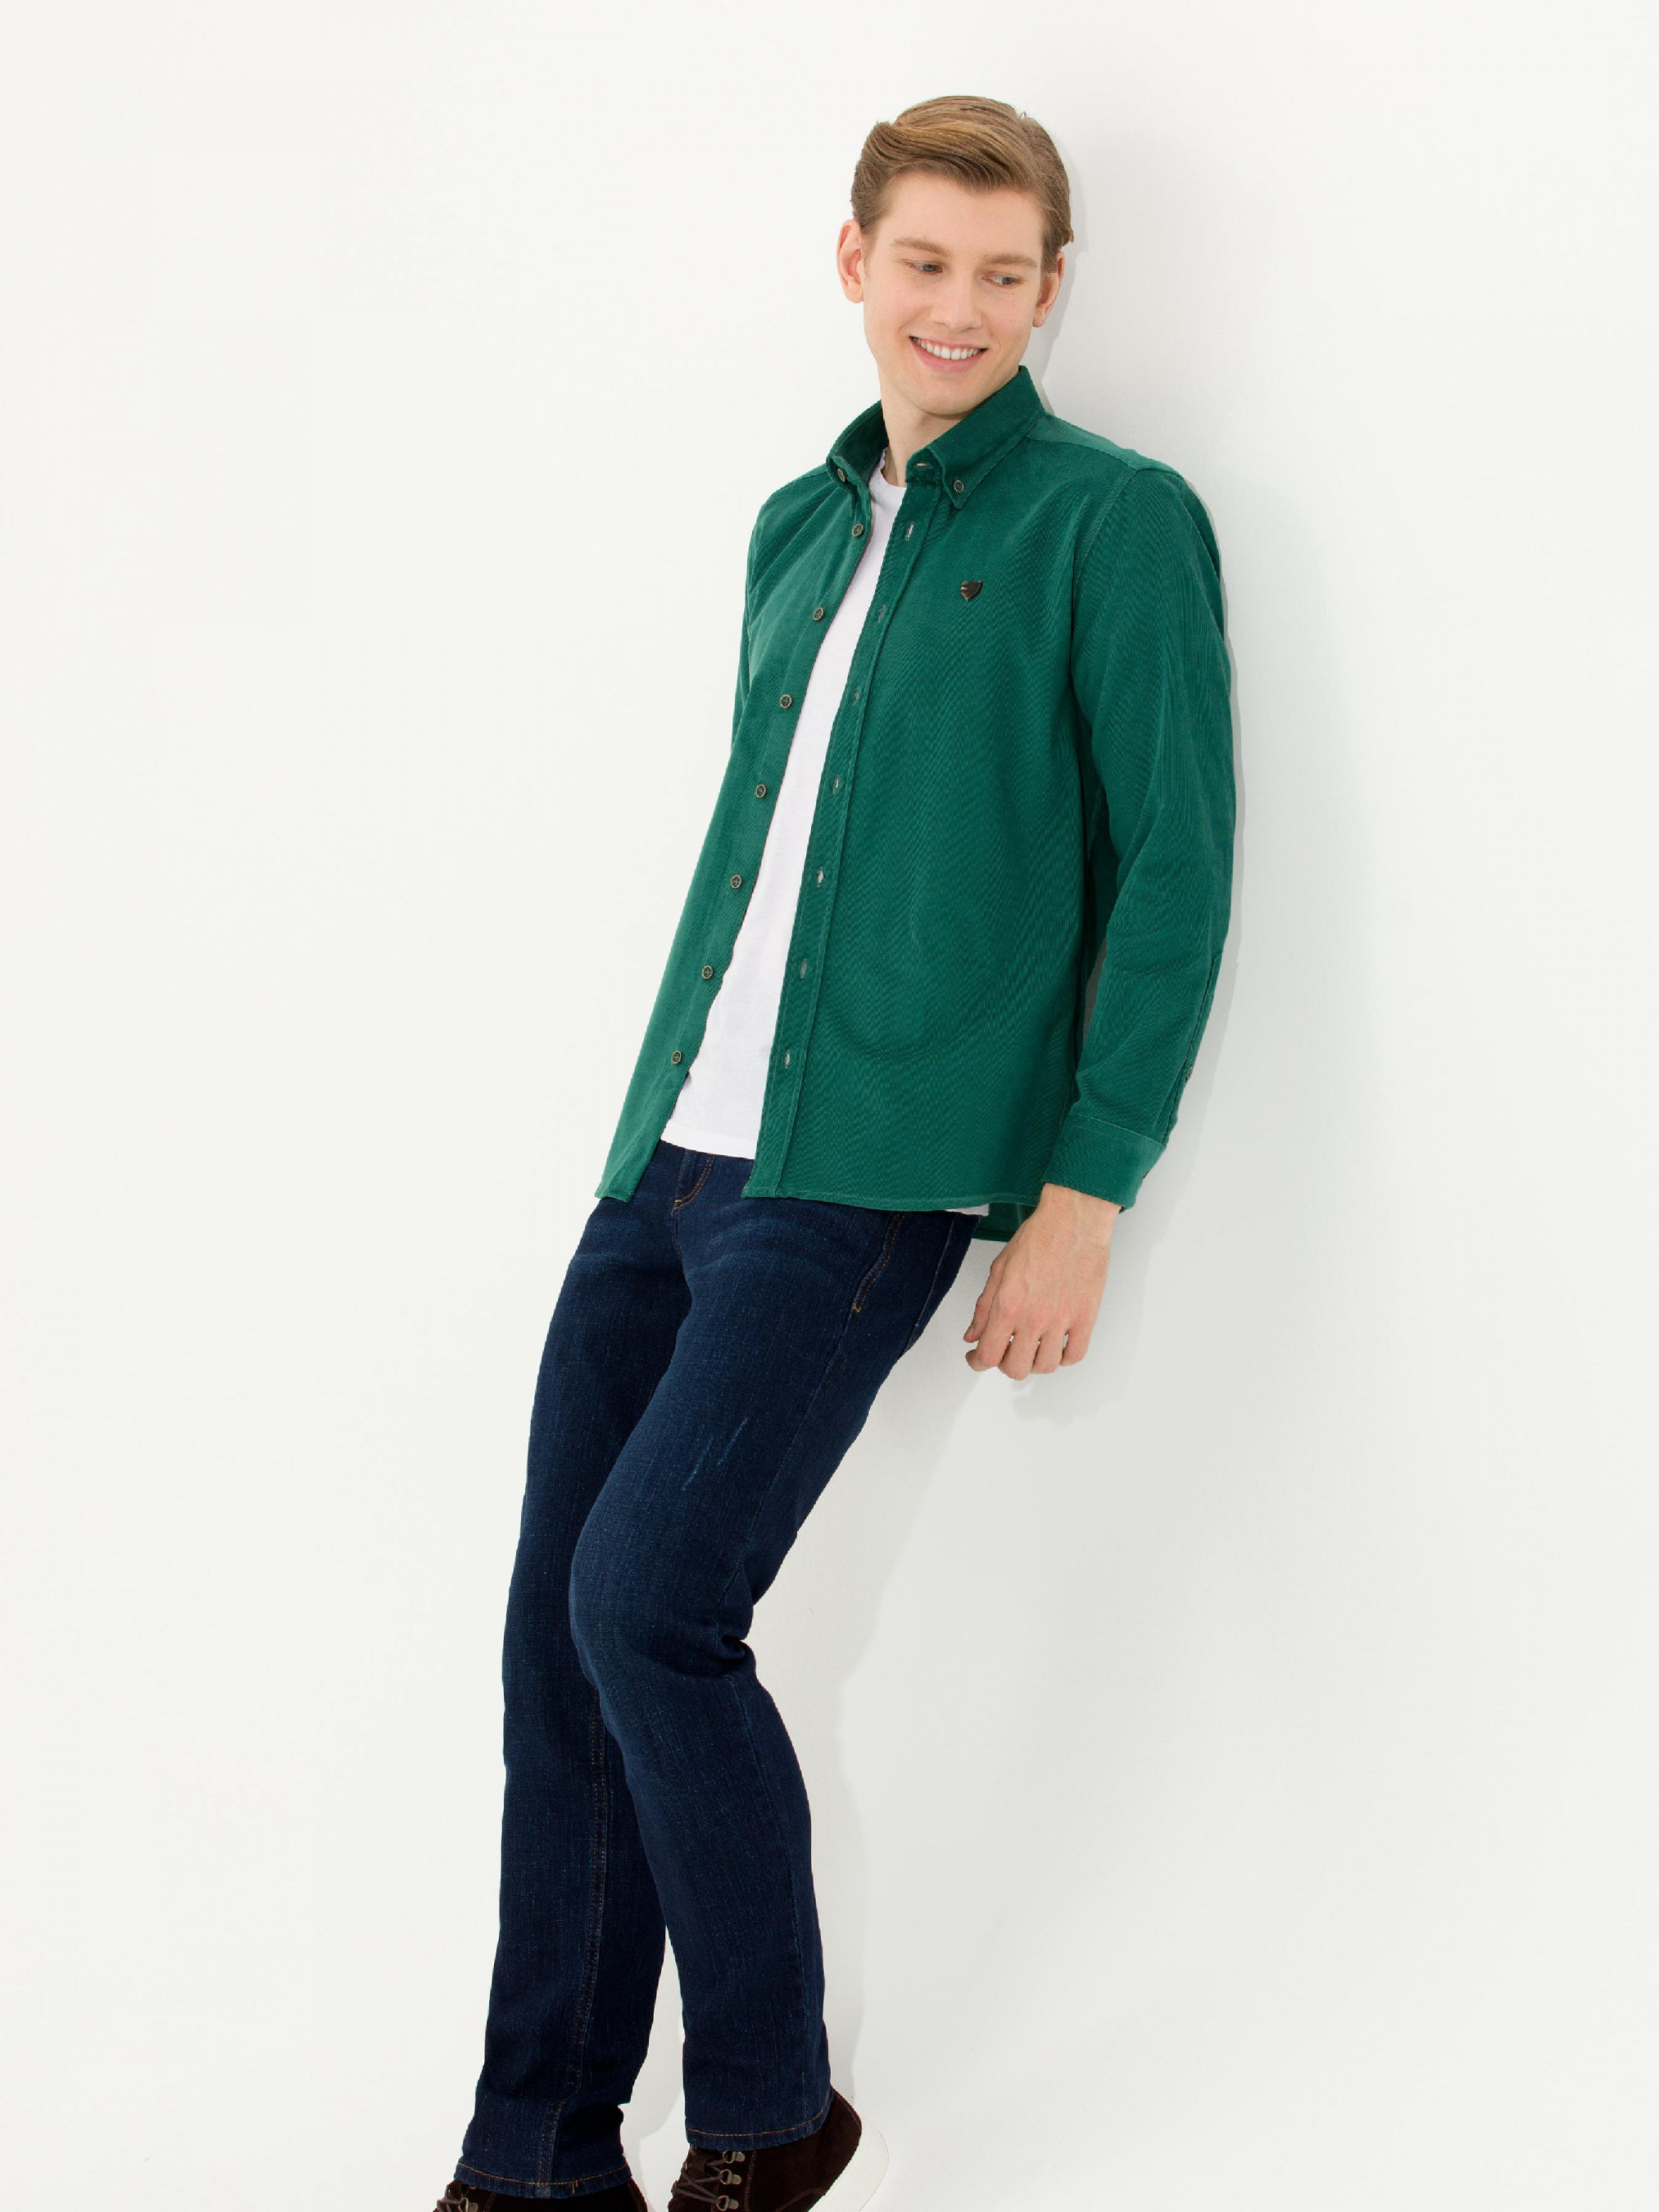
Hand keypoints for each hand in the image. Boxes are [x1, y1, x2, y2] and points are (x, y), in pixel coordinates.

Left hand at [961, 1181, 1120, 1376]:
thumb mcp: (999, 1269)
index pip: (987, 1355)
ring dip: (1034, 1362)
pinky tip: (1056, 1347)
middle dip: (1004, 1363)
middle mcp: (1033, 1318)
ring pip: (1045, 1366)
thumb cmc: (1038, 1237)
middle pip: (1015, 1368)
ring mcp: (1062, 1320)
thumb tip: (972, 1335)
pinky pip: (1074, 1355)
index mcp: (1007, 1305)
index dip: (977, 1362)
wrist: (1074, 1220)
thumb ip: (983, 1307)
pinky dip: (1063, 1358)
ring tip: (1031, 1348)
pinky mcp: (1085, 1317)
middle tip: (1005, 1350)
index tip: (976, 1358)